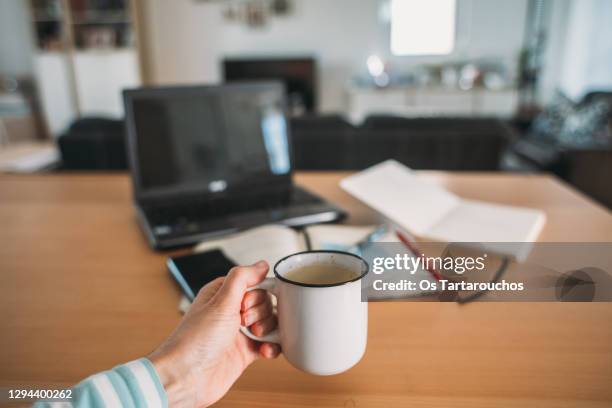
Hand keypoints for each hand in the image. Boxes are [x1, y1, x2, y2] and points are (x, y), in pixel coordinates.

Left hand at [149, 260, 280, 406]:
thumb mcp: (220, 301)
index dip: (257, 292)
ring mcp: (238, 332)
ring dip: (268, 328)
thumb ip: (242, 278)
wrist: (186, 378)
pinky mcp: (245, 352)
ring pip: (269, 322)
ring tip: (255, 336)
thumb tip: (261, 264)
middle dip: (262, 312)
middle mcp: (230, 311)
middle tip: (245, 322)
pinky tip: (265, 350)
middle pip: (265, 302)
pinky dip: (272, 347)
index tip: (247, 303)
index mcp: (222, 294)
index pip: (253, 282)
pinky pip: (269, 344)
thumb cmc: (195, 340)